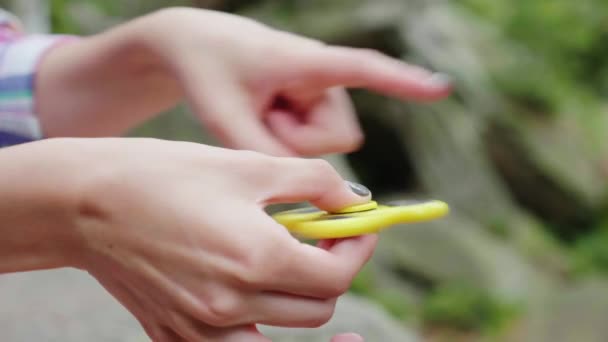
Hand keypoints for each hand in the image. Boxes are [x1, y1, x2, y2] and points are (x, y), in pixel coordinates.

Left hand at [37, 7, 450, 156]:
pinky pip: (315, 141)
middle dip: (301, 144)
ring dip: (291, 141)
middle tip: (260, 119)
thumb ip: (268, 158)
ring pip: (328, 144)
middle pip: (337, 138)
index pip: (361, 69)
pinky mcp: (312, 104)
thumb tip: (325, 188)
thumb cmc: (210, 73)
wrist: (195, 48)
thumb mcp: (227, 120)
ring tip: (258, 112)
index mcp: (304, 62)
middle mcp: (322, 76)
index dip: (402, 82)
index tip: (443, 88)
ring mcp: (318, 92)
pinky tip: (265, 116)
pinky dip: (288, 139)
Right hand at [45, 138, 375, 340]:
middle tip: (320, 238)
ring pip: (284, 332)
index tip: (356, 227)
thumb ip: (314, 182)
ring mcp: (203, 328)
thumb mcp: (248, 164)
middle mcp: (232, 304)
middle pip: (319, 309)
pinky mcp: (178, 335)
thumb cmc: (164, 175)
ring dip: (299, 299)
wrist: (87, 202)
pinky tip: (252, 291)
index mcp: (256, 259)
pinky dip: (259, 324)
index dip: (357, 248)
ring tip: (283, 261)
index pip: (338, 275)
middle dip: (331, 271)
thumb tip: (353, 201)